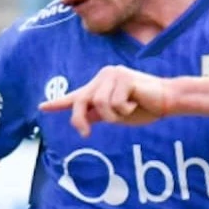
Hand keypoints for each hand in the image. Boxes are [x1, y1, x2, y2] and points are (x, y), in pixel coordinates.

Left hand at [40, 65, 173, 134]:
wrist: (166, 100)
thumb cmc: (142, 107)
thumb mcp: (116, 114)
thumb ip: (98, 114)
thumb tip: (82, 120)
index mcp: (99, 86)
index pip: (76, 96)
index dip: (58, 103)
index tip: (42, 108)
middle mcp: (103, 77)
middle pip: (81, 102)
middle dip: (81, 120)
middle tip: (86, 134)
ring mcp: (113, 74)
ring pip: (99, 105)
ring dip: (113, 116)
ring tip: (128, 110)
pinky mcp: (124, 77)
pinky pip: (114, 104)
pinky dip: (124, 111)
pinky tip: (135, 103)